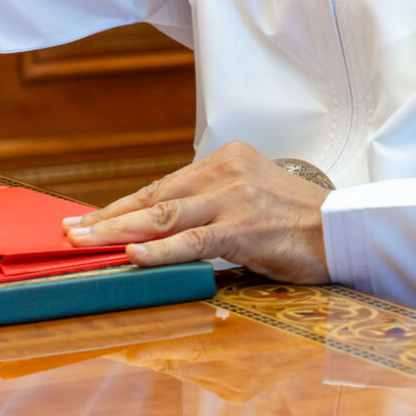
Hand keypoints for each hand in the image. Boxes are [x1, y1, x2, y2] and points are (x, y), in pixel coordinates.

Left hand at [60, 142, 328, 281]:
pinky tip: (133, 255)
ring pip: (164, 215)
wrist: (344, 229)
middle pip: (155, 197)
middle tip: (70, 231)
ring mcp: (234, 198)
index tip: (88, 220)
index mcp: (224, 160)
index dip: (122, 207)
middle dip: (107, 217)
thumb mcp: (250, 200)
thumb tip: (161, 232)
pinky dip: (159, 249)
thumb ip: (210, 208)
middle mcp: (225, 171)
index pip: (162, 187)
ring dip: (119, 231)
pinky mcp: (245, 227)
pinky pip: (193, 240)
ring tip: (86, 242)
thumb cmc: (297, 222)